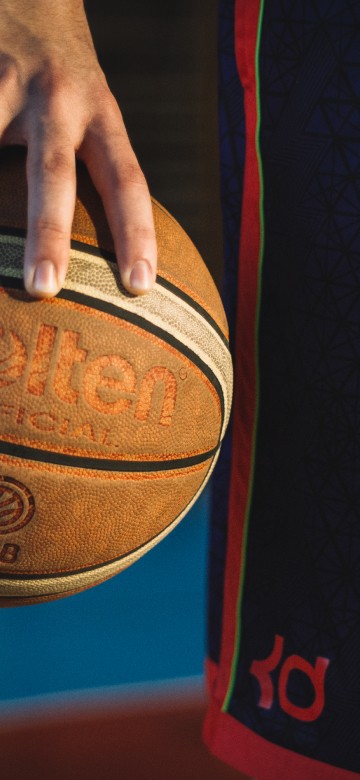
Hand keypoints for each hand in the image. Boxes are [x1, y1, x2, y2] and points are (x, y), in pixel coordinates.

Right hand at [0, 0, 156, 297]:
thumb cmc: (59, 72)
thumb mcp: (89, 105)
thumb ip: (90, 159)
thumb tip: (90, 243)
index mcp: (100, 113)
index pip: (127, 180)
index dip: (137, 233)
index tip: (140, 285)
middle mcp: (58, 100)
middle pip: (54, 174)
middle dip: (49, 233)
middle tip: (44, 288)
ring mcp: (6, 82)